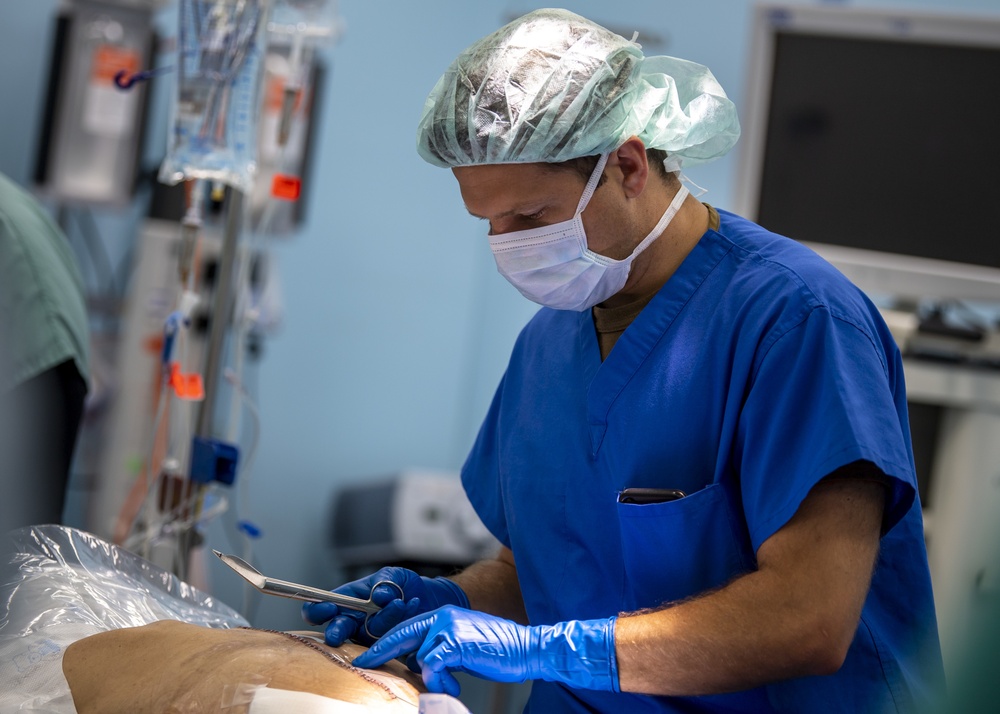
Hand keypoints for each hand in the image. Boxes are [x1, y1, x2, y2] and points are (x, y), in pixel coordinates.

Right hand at [301, 567, 468, 645]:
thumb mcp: (395, 575)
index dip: (317, 610)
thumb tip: (378, 596)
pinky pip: (386, 641)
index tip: (328, 608)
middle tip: (340, 633)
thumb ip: (385, 582)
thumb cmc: (405, 585)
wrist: (429, 599)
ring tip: (401, 602)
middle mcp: (354, 620)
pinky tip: (411, 605)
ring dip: (383, 618)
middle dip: (335, 632)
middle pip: (335, 631)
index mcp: (348, 599)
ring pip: (366, 635)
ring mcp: (368, 636)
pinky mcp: (384, 647)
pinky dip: (399, 623)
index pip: (321, 608)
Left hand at [352, 605, 618, 696]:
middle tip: (362, 662)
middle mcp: (442, 616)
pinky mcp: (456, 643)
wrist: (526, 648)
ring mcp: (448, 627)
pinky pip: (432, 666)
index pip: (405, 627)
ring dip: (433, 678)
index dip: (384, 641)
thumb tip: (416, 662)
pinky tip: (455, 686)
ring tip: (451, 686)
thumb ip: (438, 649)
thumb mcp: (461, 647)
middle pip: (401, 634)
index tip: (366, 653)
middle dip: (379, 650)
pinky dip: (440, 680)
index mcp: (442, 615)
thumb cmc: (496, 651)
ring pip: (420, 657)